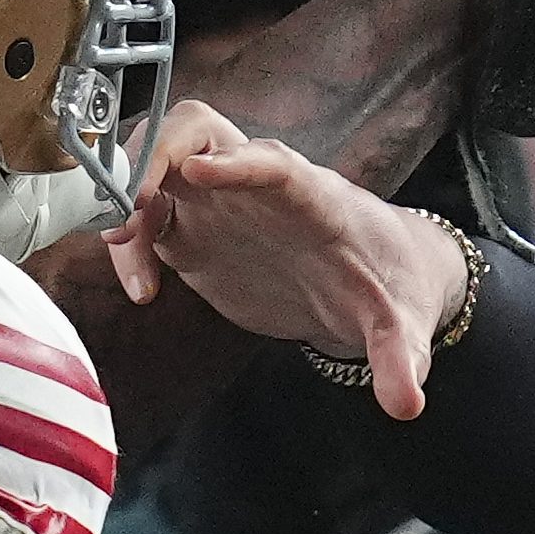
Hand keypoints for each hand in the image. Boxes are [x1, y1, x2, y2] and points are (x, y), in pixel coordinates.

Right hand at [99, 101, 470, 418]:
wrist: (369, 284)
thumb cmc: (385, 285)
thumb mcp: (399, 323)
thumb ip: (398, 356)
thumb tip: (407, 403)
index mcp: (310, 195)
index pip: (272, 162)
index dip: (235, 161)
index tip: (199, 171)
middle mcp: (257, 183)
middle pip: (196, 130)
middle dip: (158, 156)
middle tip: (136, 210)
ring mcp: (221, 201)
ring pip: (158, 163)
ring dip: (130, 196)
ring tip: (127, 251)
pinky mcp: (197, 231)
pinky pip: (148, 217)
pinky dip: (133, 244)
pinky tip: (143, 290)